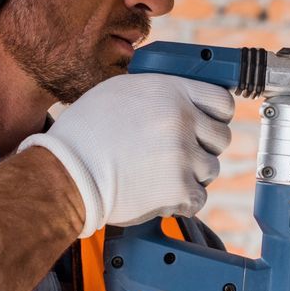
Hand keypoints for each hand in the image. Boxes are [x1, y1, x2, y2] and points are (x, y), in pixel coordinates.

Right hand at [17, 74, 232, 236]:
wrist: (67, 172)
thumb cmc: (85, 132)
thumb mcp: (120, 91)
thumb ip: (157, 92)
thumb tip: (179, 98)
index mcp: (171, 91)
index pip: (222, 101)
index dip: (217, 116)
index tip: (207, 126)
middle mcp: (182, 119)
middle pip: (221, 137)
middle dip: (203, 147)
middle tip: (178, 155)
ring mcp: (183, 154)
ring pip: (210, 168)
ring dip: (191, 174)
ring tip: (160, 175)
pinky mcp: (179, 187)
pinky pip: (199, 196)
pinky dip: (182, 200)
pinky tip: (159, 193)